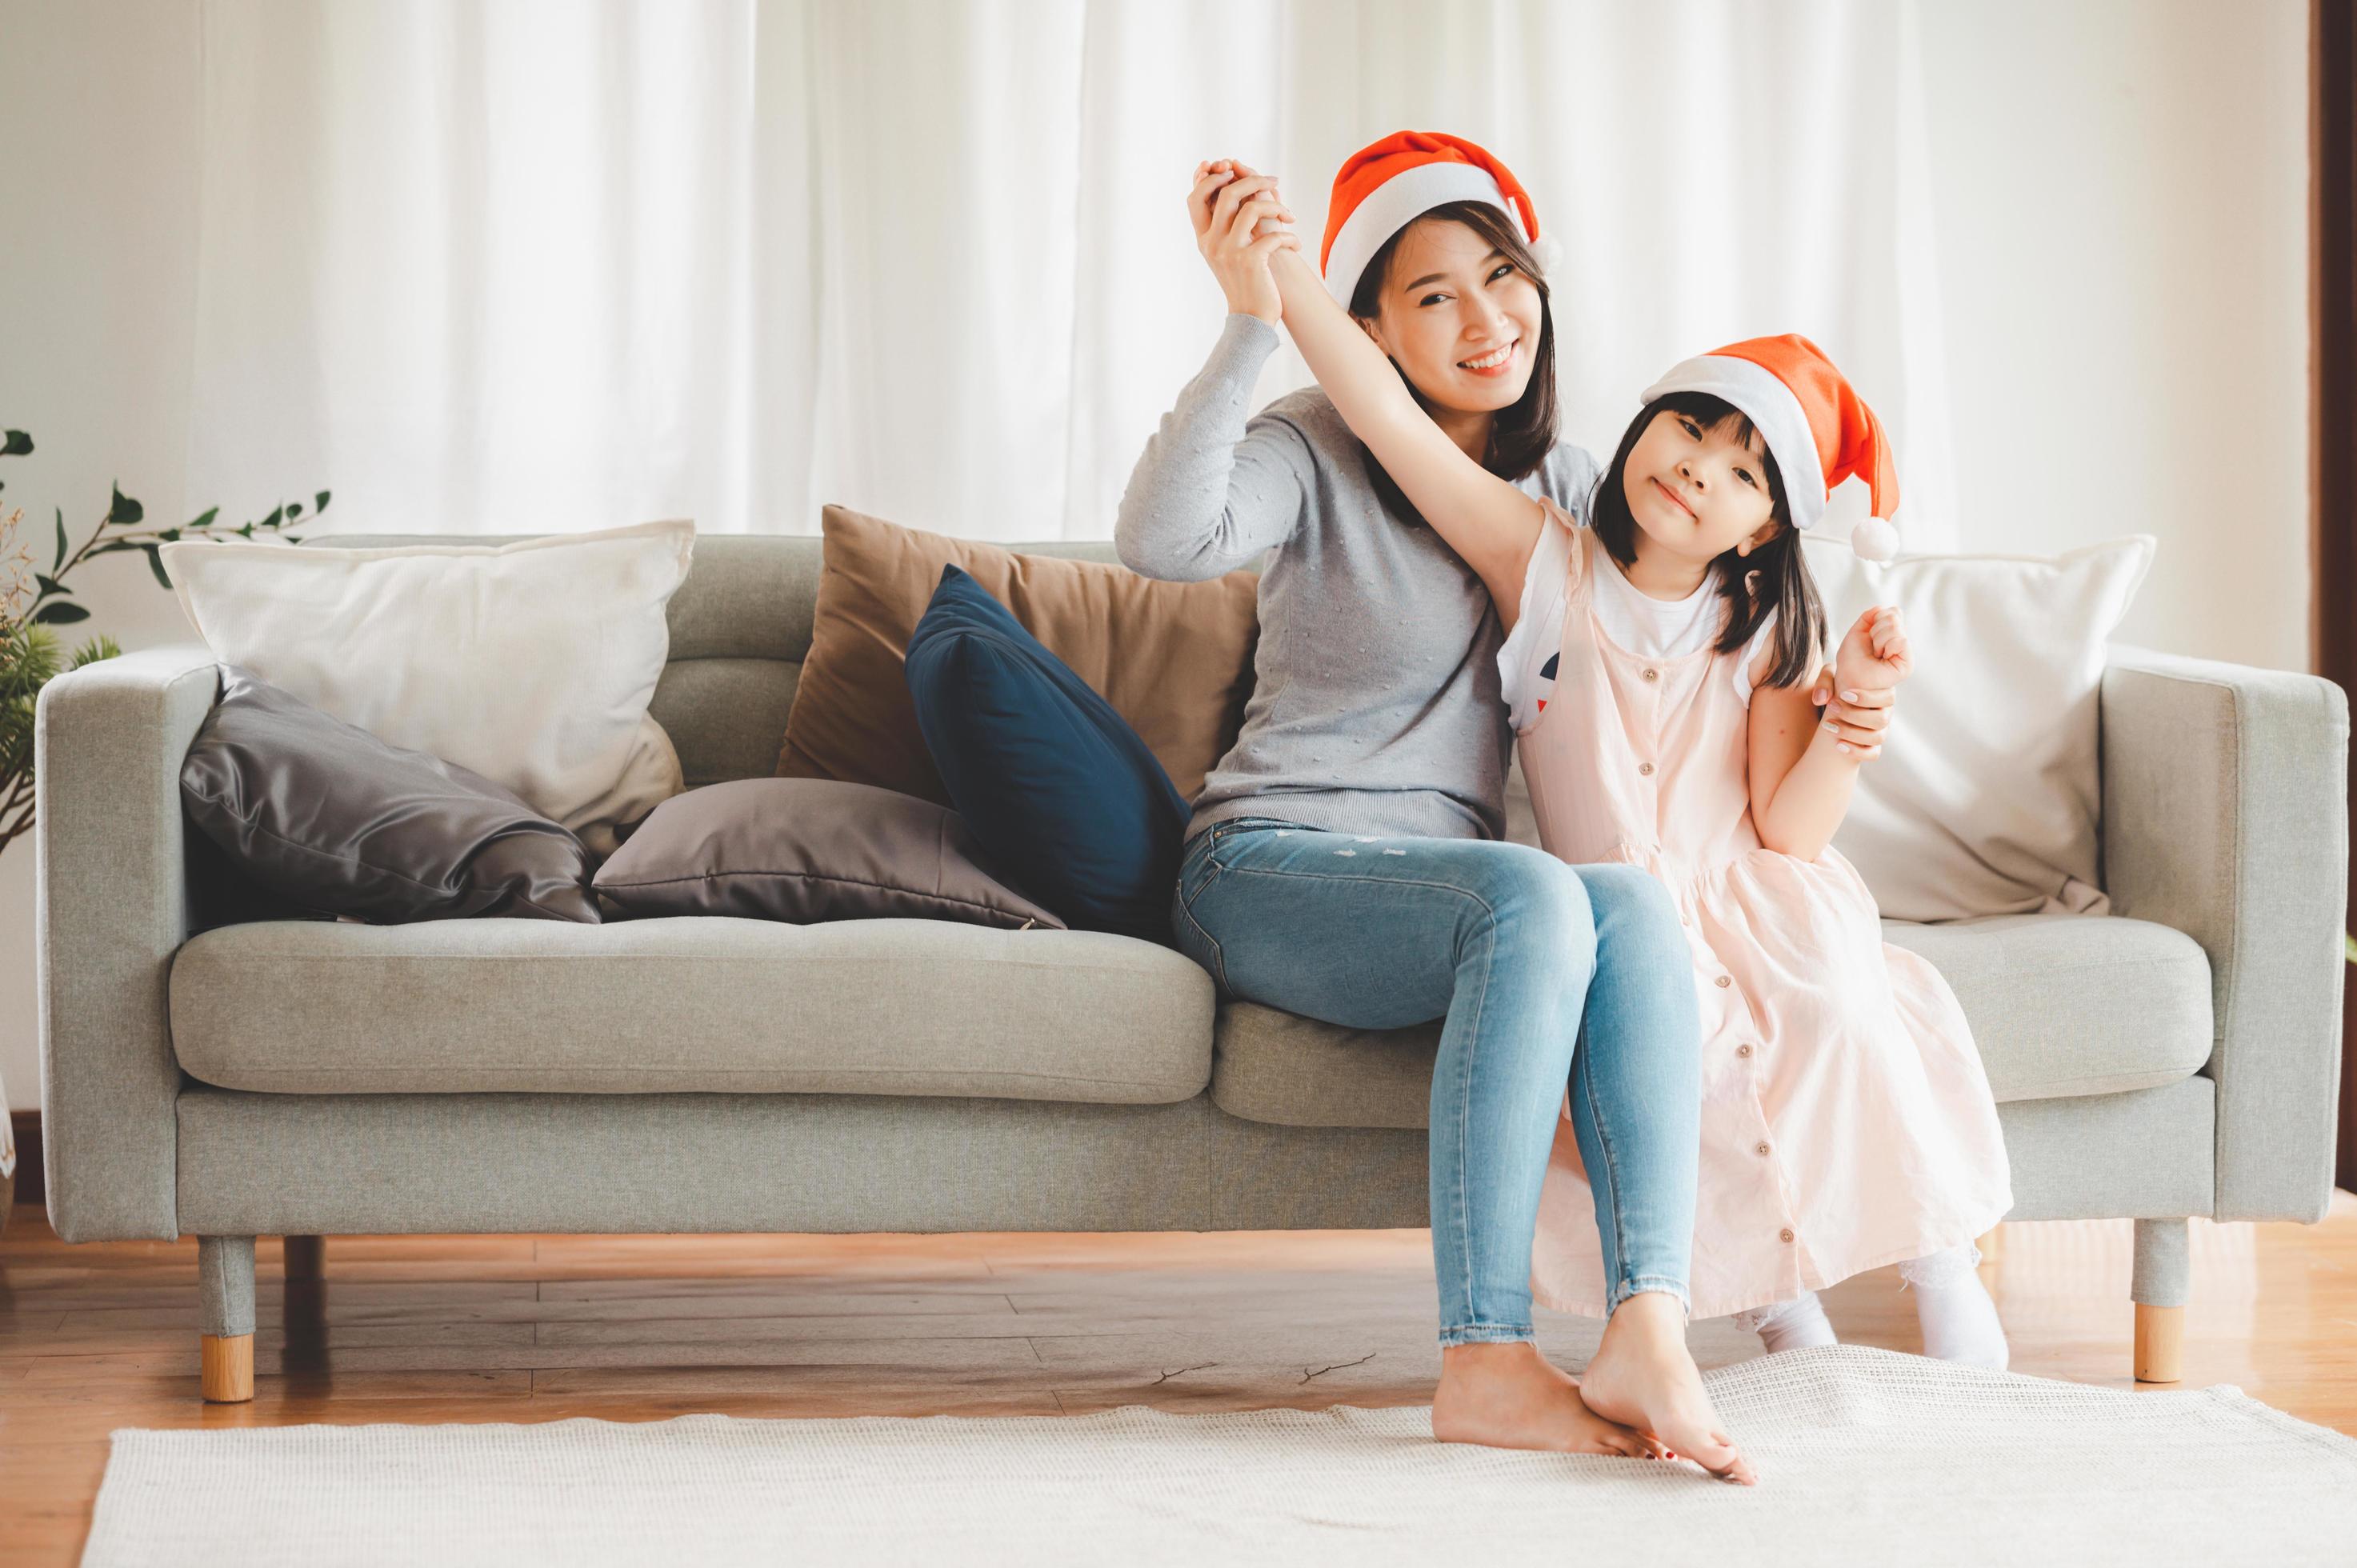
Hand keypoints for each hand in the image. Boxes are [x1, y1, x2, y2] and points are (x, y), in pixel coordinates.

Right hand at [1189, 158, 1298, 324]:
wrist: (1251, 319)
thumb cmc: (1244, 282)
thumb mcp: (1227, 253)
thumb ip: (1225, 225)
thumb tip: (1233, 188)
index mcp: (1203, 239)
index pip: (1195, 197)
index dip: (1211, 178)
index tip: (1234, 170)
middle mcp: (1211, 243)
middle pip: (1227, 193)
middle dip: (1253, 180)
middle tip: (1274, 181)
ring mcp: (1229, 252)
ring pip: (1253, 208)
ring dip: (1278, 207)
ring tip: (1290, 217)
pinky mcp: (1250, 262)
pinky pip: (1273, 234)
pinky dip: (1289, 237)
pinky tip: (1295, 244)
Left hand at [1811, 606, 1910, 760]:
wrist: (1833, 715)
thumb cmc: (1840, 683)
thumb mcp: (1839, 664)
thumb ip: (1856, 639)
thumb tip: (1876, 613)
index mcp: (1880, 689)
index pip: (1887, 693)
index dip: (1869, 693)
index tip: (1845, 691)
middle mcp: (1883, 709)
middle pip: (1883, 715)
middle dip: (1857, 711)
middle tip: (1834, 705)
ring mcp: (1878, 729)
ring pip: (1878, 735)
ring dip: (1852, 729)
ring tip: (1828, 723)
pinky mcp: (1869, 748)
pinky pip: (1872, 754)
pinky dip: (1856, 752)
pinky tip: (1838, 746)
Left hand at [1833, 605, 1911, 694]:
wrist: (1847, 680)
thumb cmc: (1851, 660)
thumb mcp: (1857, 632)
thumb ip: (1869, 617)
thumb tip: (1882, 607)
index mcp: (1892, 635)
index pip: (1893, 612)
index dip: (1876, 618)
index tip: (1869, 636)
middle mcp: (1901, 642)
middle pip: (1894, 617)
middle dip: (1876, 631)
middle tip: (1871, 648)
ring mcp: (1906, 653)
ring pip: (1896, 627)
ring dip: (1878, 640)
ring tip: (1875, 654)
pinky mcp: (1907, 665)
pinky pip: (1901, 641)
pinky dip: (1885, 646)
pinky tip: (1881, 657)